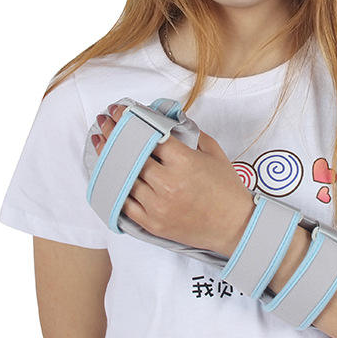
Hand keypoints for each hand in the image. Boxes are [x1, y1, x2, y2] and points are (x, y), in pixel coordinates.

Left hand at [90, 104, 255, 256]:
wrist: (235, 226)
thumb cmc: (227, 189)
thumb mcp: (214, 153)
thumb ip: (190, 134)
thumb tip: (167, 121)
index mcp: (184, 162)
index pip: (148, 135)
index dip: (131, 120)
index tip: (119, 111)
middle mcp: (168, 183)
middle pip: (131, 154)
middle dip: (115, 135)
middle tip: (104, 123)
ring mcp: (158, 205)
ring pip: (124, 178)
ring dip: (110, 159)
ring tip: (102, 144)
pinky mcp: (152, 223)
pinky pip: (125, 203)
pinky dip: (116, 187)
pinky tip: (108, 175)